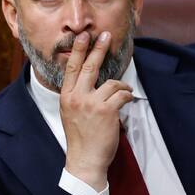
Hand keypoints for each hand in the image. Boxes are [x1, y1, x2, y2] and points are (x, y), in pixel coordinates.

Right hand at [60, 31, 132, 191]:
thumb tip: (89, 82)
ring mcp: (91, 104)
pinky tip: (127, 101)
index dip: (78, 50)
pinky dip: (128, 96)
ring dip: (121, 86)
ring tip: (123, 92)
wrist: (85, 159)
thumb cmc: (80, 138)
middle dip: (98, 49)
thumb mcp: (69, 113)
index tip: (83, 37)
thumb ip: (76, 96)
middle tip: (105, 35)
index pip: (72, 68)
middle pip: (89, 67)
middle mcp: (76, 97)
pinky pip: (122, 94)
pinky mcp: (106, 111)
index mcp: (66, 97)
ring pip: (112, 83)